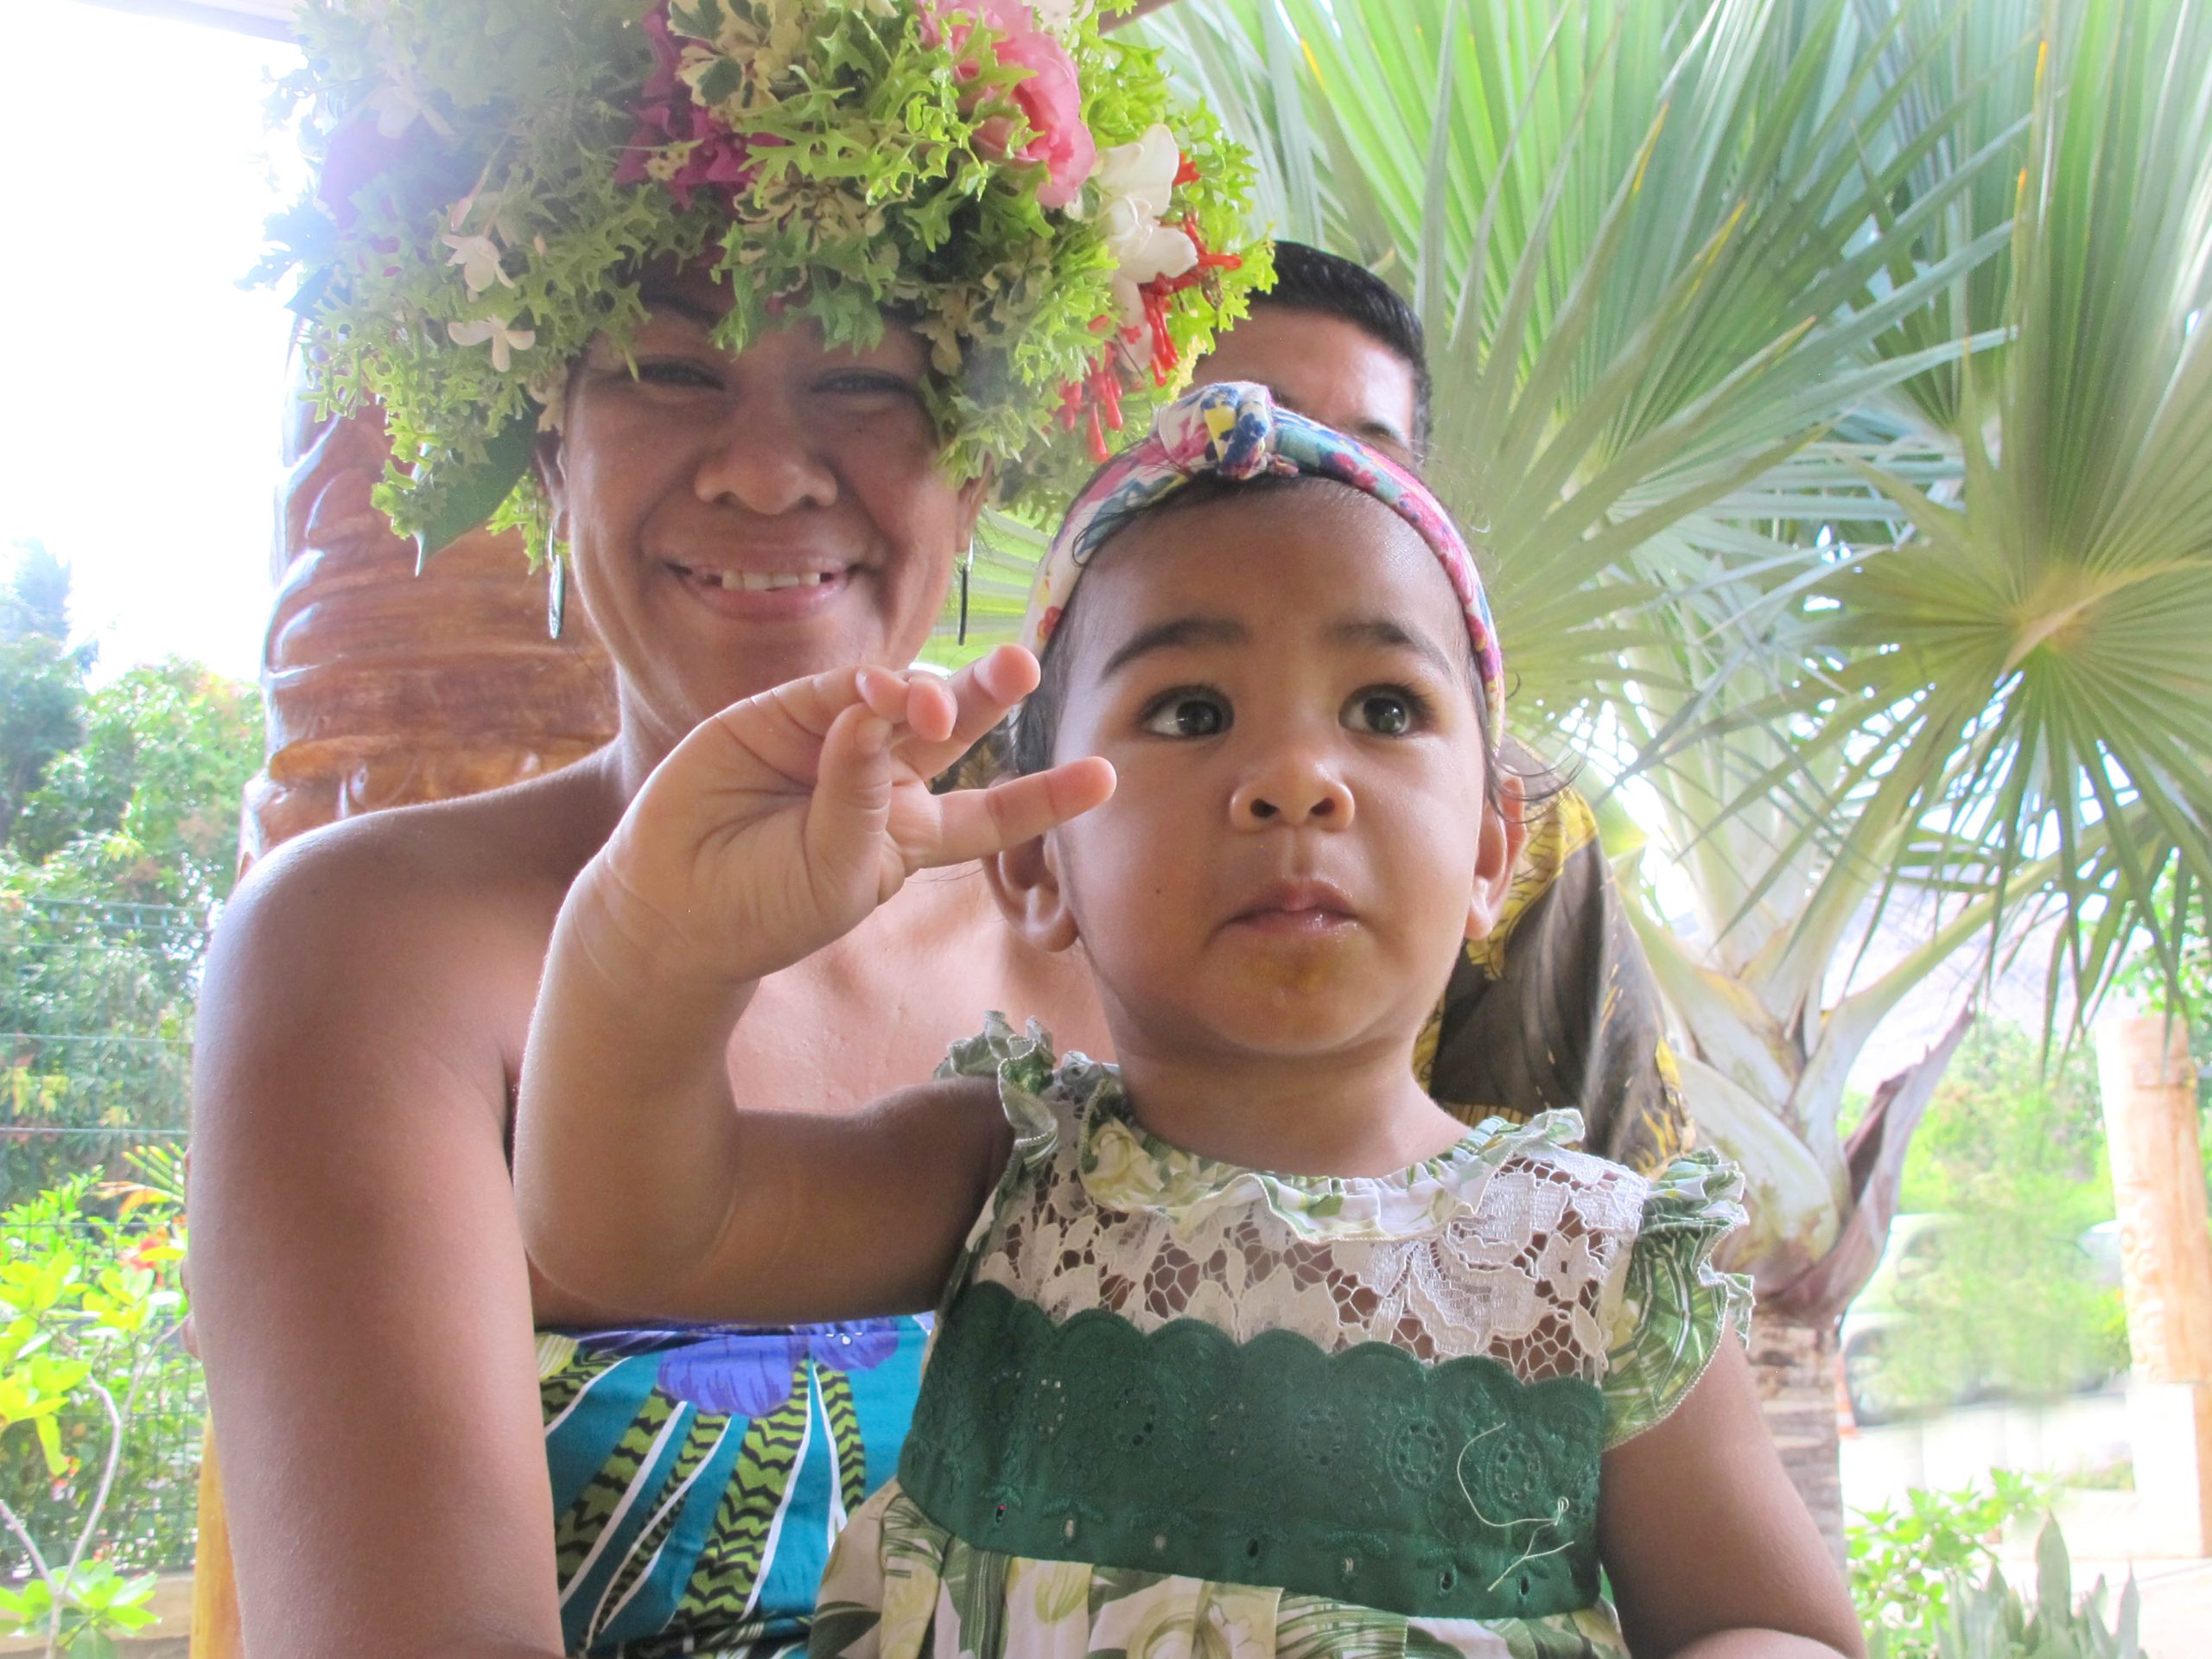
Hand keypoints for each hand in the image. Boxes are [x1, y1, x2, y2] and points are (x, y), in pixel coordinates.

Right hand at [581, 646, 1113, 986]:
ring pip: (901, 697)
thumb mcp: (838, 874)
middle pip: (956, 728)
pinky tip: (874, 699)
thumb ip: (864, 798)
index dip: (1047, 793)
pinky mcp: (784, 713)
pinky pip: (838, 693)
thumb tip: (883, 706)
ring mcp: (835, 740)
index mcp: (913, 834)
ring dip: (929, 690)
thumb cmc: (766, 909)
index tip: (1107, 777)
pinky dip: (863, 692)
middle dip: (993, 694)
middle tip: (1026, 663)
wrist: (672, 909)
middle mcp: (884, 779)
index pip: (994, 811)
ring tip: (933, 706)